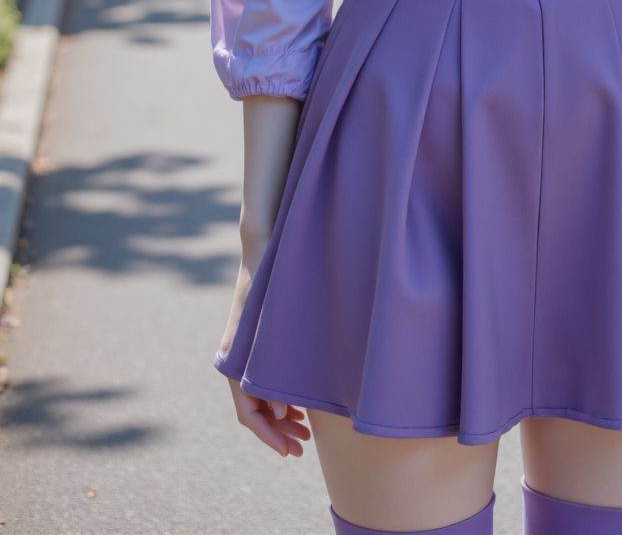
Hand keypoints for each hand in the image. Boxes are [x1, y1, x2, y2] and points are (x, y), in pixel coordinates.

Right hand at [220, 246, 309, 457]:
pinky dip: (281, 398)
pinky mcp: (257, 348)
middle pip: (254, 411)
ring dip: (280, 419)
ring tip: (304, 434)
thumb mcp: (272, 332)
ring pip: (261, 399)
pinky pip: (265, 383)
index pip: (247, 413)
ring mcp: (245, 357)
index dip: (268, 436)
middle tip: (301, 449)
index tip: (288, 452)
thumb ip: (274, 372)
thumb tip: (281, 413)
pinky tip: (299, 408)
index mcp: (234, 363)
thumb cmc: (270, 287)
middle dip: (277, 433)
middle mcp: (235, 364)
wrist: (263, 253)